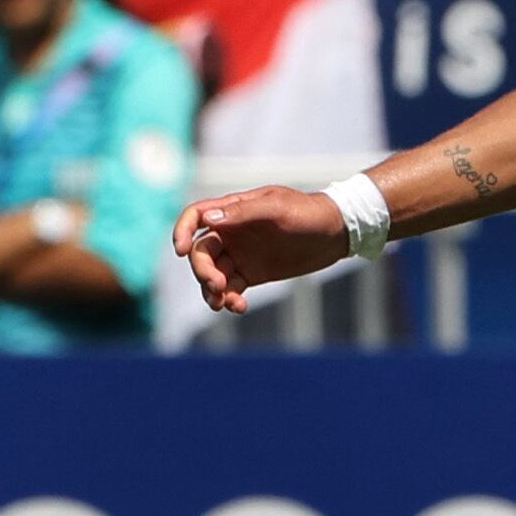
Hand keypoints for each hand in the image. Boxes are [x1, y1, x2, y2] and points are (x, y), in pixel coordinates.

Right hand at [173, 184, 346, 313]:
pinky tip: (239, 307)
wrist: (335, 232)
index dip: (181, 231)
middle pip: (200, 252)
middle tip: (218, 285)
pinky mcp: (251, 274)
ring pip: (211, 274)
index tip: (180, 251)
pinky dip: (229, 299)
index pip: (195, 216)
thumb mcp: (278, 208)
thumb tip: (209, 221)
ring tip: (225, 304)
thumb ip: (244, 213)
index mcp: (232, 210)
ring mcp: (240, 254)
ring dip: (211, 290)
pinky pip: (230, 289)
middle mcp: (231, 232)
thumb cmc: (308, 212)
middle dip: (202, 270)